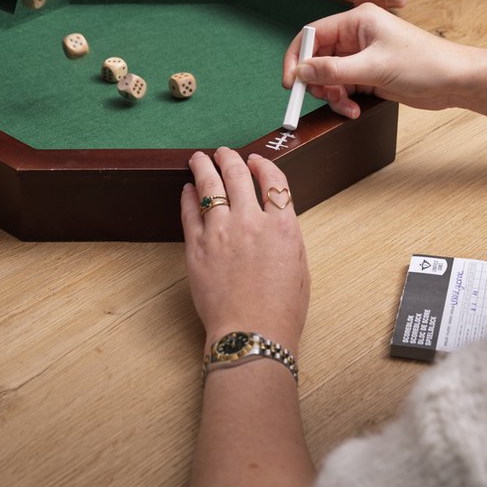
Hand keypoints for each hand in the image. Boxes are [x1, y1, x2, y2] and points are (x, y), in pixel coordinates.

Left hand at [181, 148, 309, 352]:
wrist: (251, 332)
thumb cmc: (281, 309)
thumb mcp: (298, 266)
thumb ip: (285, 235)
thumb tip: (273, 219)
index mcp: (282, 226)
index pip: (273, 180)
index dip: (264, 165)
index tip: (256, 161)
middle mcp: (251, 221)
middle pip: (238, 175)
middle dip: (230, 158)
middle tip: (223, 153)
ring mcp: (221, 232)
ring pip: (211, 186)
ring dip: (204, 167)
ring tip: (200, 159)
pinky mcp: (196, 246)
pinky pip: (190, 211)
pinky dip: (188, 196)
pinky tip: (187, 190)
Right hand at [283, 3, 486, 120]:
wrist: (456, 81)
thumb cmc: (424, 63)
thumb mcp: (374, 67)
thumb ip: (334, 70)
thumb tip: (301, 71)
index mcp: (357, 21)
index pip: (313, 34)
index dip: (297, 57)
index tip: (291, 82)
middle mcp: (357, 35)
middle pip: (318, 58)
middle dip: (317, 81)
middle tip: (323, 97)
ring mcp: (363, 56)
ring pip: (329, 77)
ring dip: (332, 95)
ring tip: (345, 107)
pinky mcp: (369, 74)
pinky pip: (343, 88)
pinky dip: (344, 101)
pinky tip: (354, 110)